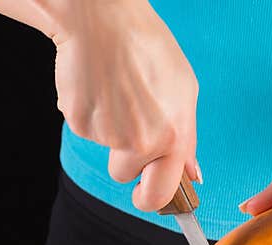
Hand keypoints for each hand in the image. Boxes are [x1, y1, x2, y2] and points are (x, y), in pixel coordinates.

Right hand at [54, 0, 199, 210]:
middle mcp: (141, 141)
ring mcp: (108, 135)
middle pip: (126, 177)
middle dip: (127, 171)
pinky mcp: (80, 123)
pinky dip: (92, 113)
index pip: (162, 193)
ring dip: (110, 131)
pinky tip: (100, 86)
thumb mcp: (183, 91)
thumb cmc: (146, 47)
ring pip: (106, 148)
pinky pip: (88, 130)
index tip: (149, 195)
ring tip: (118, 94)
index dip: (153, 198)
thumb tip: (190, 175)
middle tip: (128, 147)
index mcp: (173, 136)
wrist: (102, 19)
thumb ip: (187, 138)